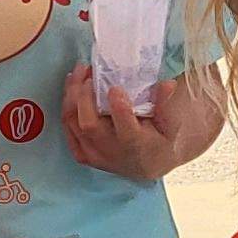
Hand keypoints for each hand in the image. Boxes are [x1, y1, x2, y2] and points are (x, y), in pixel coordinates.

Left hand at [66, 65, 226, 182]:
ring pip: (74, 124)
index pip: (125, 128)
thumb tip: (167, 84)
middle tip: (87, 73)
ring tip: (76, 74)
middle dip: (84, 96)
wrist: (148, 164)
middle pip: (89, 125)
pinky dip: (67, 108)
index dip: (118, 107)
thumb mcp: (171, 123)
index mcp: (137, 145)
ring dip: (71, 96)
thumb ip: (165, 104)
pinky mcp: (83, 153)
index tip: (115, 88)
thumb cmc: (160, 140)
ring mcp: (94, 154)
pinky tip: (71, 90)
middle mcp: (112, 152)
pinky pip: (68, 129)